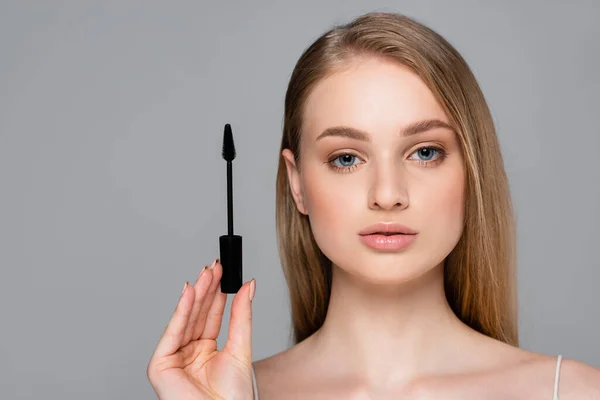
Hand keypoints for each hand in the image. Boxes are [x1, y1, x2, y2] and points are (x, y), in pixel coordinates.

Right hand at [147, 259, 255, 399]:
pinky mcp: (161, 365)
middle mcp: (188, 353)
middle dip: (206, 289)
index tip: (224, 272)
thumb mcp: (241, 348)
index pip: (210, 316)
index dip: (216, 293)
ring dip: (196, 294)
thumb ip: (242, 316)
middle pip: (197, 315)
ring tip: (208, 273)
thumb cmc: (233, 398)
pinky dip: (181, 311)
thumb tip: (248, 286)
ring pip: (185, 320)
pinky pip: (172, 332)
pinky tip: (190, 291)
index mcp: (206, 351)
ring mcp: (174, 358)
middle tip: (216, 266)